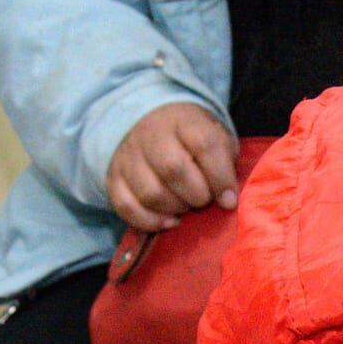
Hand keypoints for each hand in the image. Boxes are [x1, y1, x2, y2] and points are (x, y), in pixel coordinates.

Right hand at [106, 103, 237, 231]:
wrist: (151, 122)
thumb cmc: (193, 139)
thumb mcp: (217, 138)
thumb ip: (225, 164)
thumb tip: (227, 201)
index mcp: (184, 121)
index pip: (204, 145)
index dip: (220, 178)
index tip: (229, 200)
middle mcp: (152, 135)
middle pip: (173, 170)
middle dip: (197, 196)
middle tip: (204, 200)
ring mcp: (129, 157)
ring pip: (150, 193)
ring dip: (175, 209)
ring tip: (186, 206)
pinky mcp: (114, 178)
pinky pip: (126, 206)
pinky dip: (150, 221)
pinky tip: (169, 221)